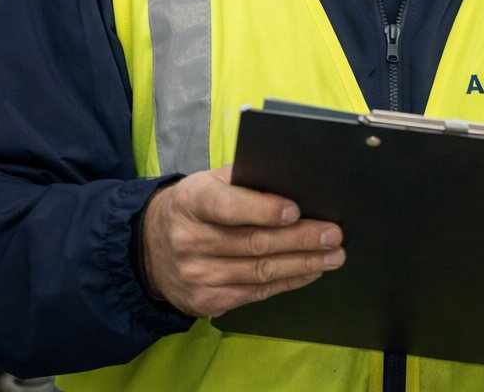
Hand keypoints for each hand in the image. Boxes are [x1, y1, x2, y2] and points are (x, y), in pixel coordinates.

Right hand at [140, 165, 344, 316]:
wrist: (149, 247)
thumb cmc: (196, 206)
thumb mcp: (209, 182)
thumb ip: (244, 181)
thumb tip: (295, 184)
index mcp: (191, 201)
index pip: (227, 206)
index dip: (262, 209)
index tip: (295, 211)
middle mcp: (189, 240)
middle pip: (253, 243)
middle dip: (300, 240)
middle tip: (333, 235)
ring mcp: (196, 275)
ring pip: (259, 272)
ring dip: (303, 265)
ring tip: (333, 255)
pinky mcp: (204, 301)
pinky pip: (255, 293)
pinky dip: (288, 282)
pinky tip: (310, 271)